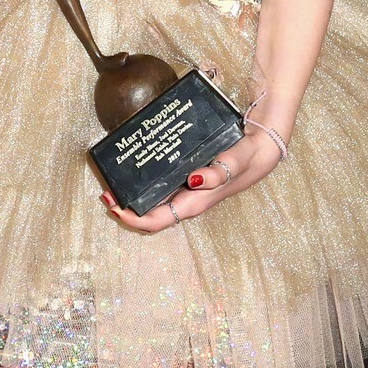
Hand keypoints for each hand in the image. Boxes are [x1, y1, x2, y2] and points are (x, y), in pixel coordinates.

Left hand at [101, 130, 284, 232]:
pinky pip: (163, 184)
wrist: (263, 146)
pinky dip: (146, 180)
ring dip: (134, 195)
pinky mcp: (189, 176)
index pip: (158, 221)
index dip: (133, 219)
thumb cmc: (248, 157)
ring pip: (156, 200)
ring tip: (114, 179)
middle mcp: (189, 199)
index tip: (113, 206)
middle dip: (126, 208)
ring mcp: (188, 189)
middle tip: (104, 192)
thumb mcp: (236, 163)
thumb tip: (194, 180)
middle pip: (152, 214)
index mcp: (195, 202)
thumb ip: (219, 173)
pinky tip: (137, 166)